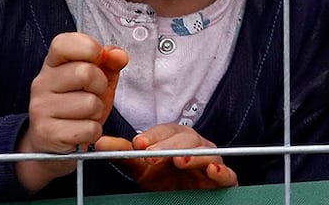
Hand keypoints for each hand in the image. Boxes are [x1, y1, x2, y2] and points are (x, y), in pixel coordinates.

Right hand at [15, 33, 129, 191]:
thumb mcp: (98, 78)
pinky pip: (88, 128)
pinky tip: (81, 129)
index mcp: (52, 64)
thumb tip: (119, 55)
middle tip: (93, 94)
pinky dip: (93, 131)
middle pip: (85, 73)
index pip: (64, 42)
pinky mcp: (47, 134)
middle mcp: (41, 83)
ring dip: (97, 111)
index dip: (88, 48)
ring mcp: (40, 109)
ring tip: (85, 114)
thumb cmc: (78, 103)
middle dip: (100, 85)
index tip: (96, 59)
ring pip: (89, 103)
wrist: (54, 141)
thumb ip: (110, 62)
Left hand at [94, 125, 238, 190]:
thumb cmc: (165, 179)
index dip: (154, 136)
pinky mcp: (224, 180)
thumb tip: (101, 142)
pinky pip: (227, 174)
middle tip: (151, 155)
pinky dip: (222, 171)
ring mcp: (211, 162)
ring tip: (179, 160)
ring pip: (207, 152)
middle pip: (187, 138)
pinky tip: (212, 170)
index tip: (138, 144)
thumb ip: (124, 154)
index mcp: (177, 139)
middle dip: (168, 146)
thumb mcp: (142, 167)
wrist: (182, 197)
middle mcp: (196, 147)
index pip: (167, 131)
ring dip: (193, 155)